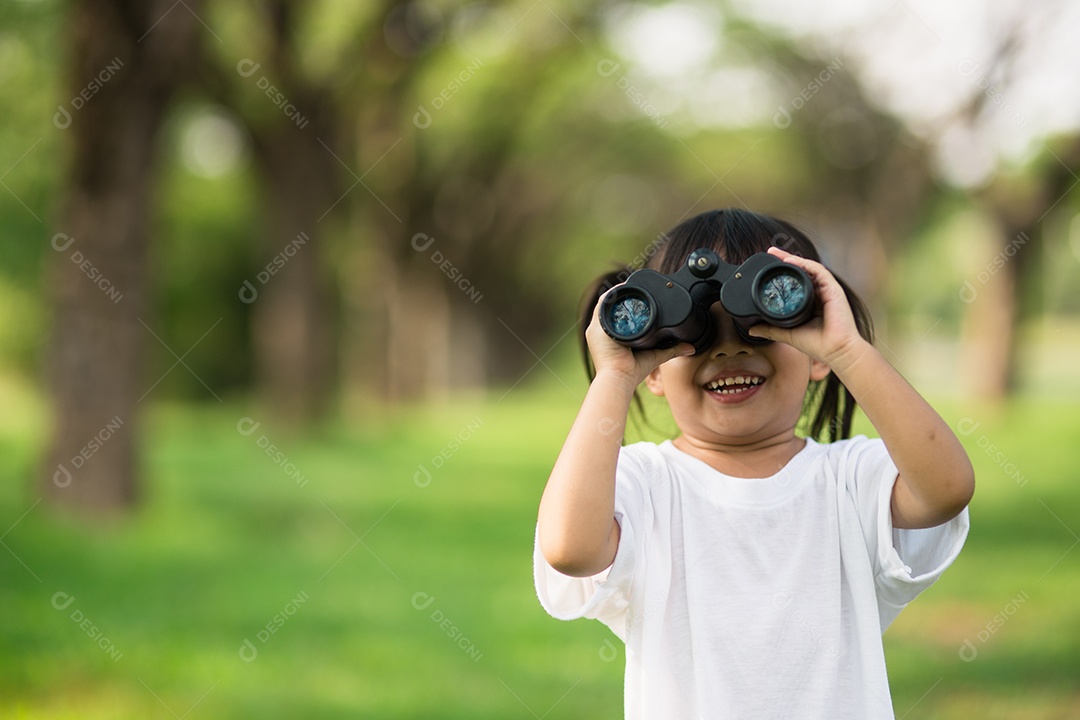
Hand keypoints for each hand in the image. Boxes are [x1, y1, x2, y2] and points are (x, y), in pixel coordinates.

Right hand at [586, 286, 694, 388]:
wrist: (619, 378)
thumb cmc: (632, 372)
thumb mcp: (655, 356)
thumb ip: (672, 350)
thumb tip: (690, 348)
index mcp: (612, 338)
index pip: (619, 316)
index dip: (628, 306)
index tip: (641, 298)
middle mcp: (601, 333)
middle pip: (611, 307)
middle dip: (622, 297)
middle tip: (637, 288)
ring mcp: (596, 330)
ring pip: (605, 304)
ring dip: (616, 293)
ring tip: (629, 283)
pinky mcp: (595, 329)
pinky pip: (601, 305)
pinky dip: (609, 295)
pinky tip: (620, 287)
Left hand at [747, 247, 868, 370]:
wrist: (835, 350)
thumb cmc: (817, 344)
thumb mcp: (787, 334)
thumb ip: (770, 329)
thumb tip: (752, 329)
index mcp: (810, 303)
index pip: (796, 282)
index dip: (783, 272)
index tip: (768, 267)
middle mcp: (819, 294)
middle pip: (801, 271)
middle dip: (786, 260)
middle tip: (770, 252)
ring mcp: (826, 290)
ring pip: (809, 268)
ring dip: (793, 258)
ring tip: (777, 254)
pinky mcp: (833, 289)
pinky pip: (819, 271)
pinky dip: (805, 264)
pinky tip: (791, 261)